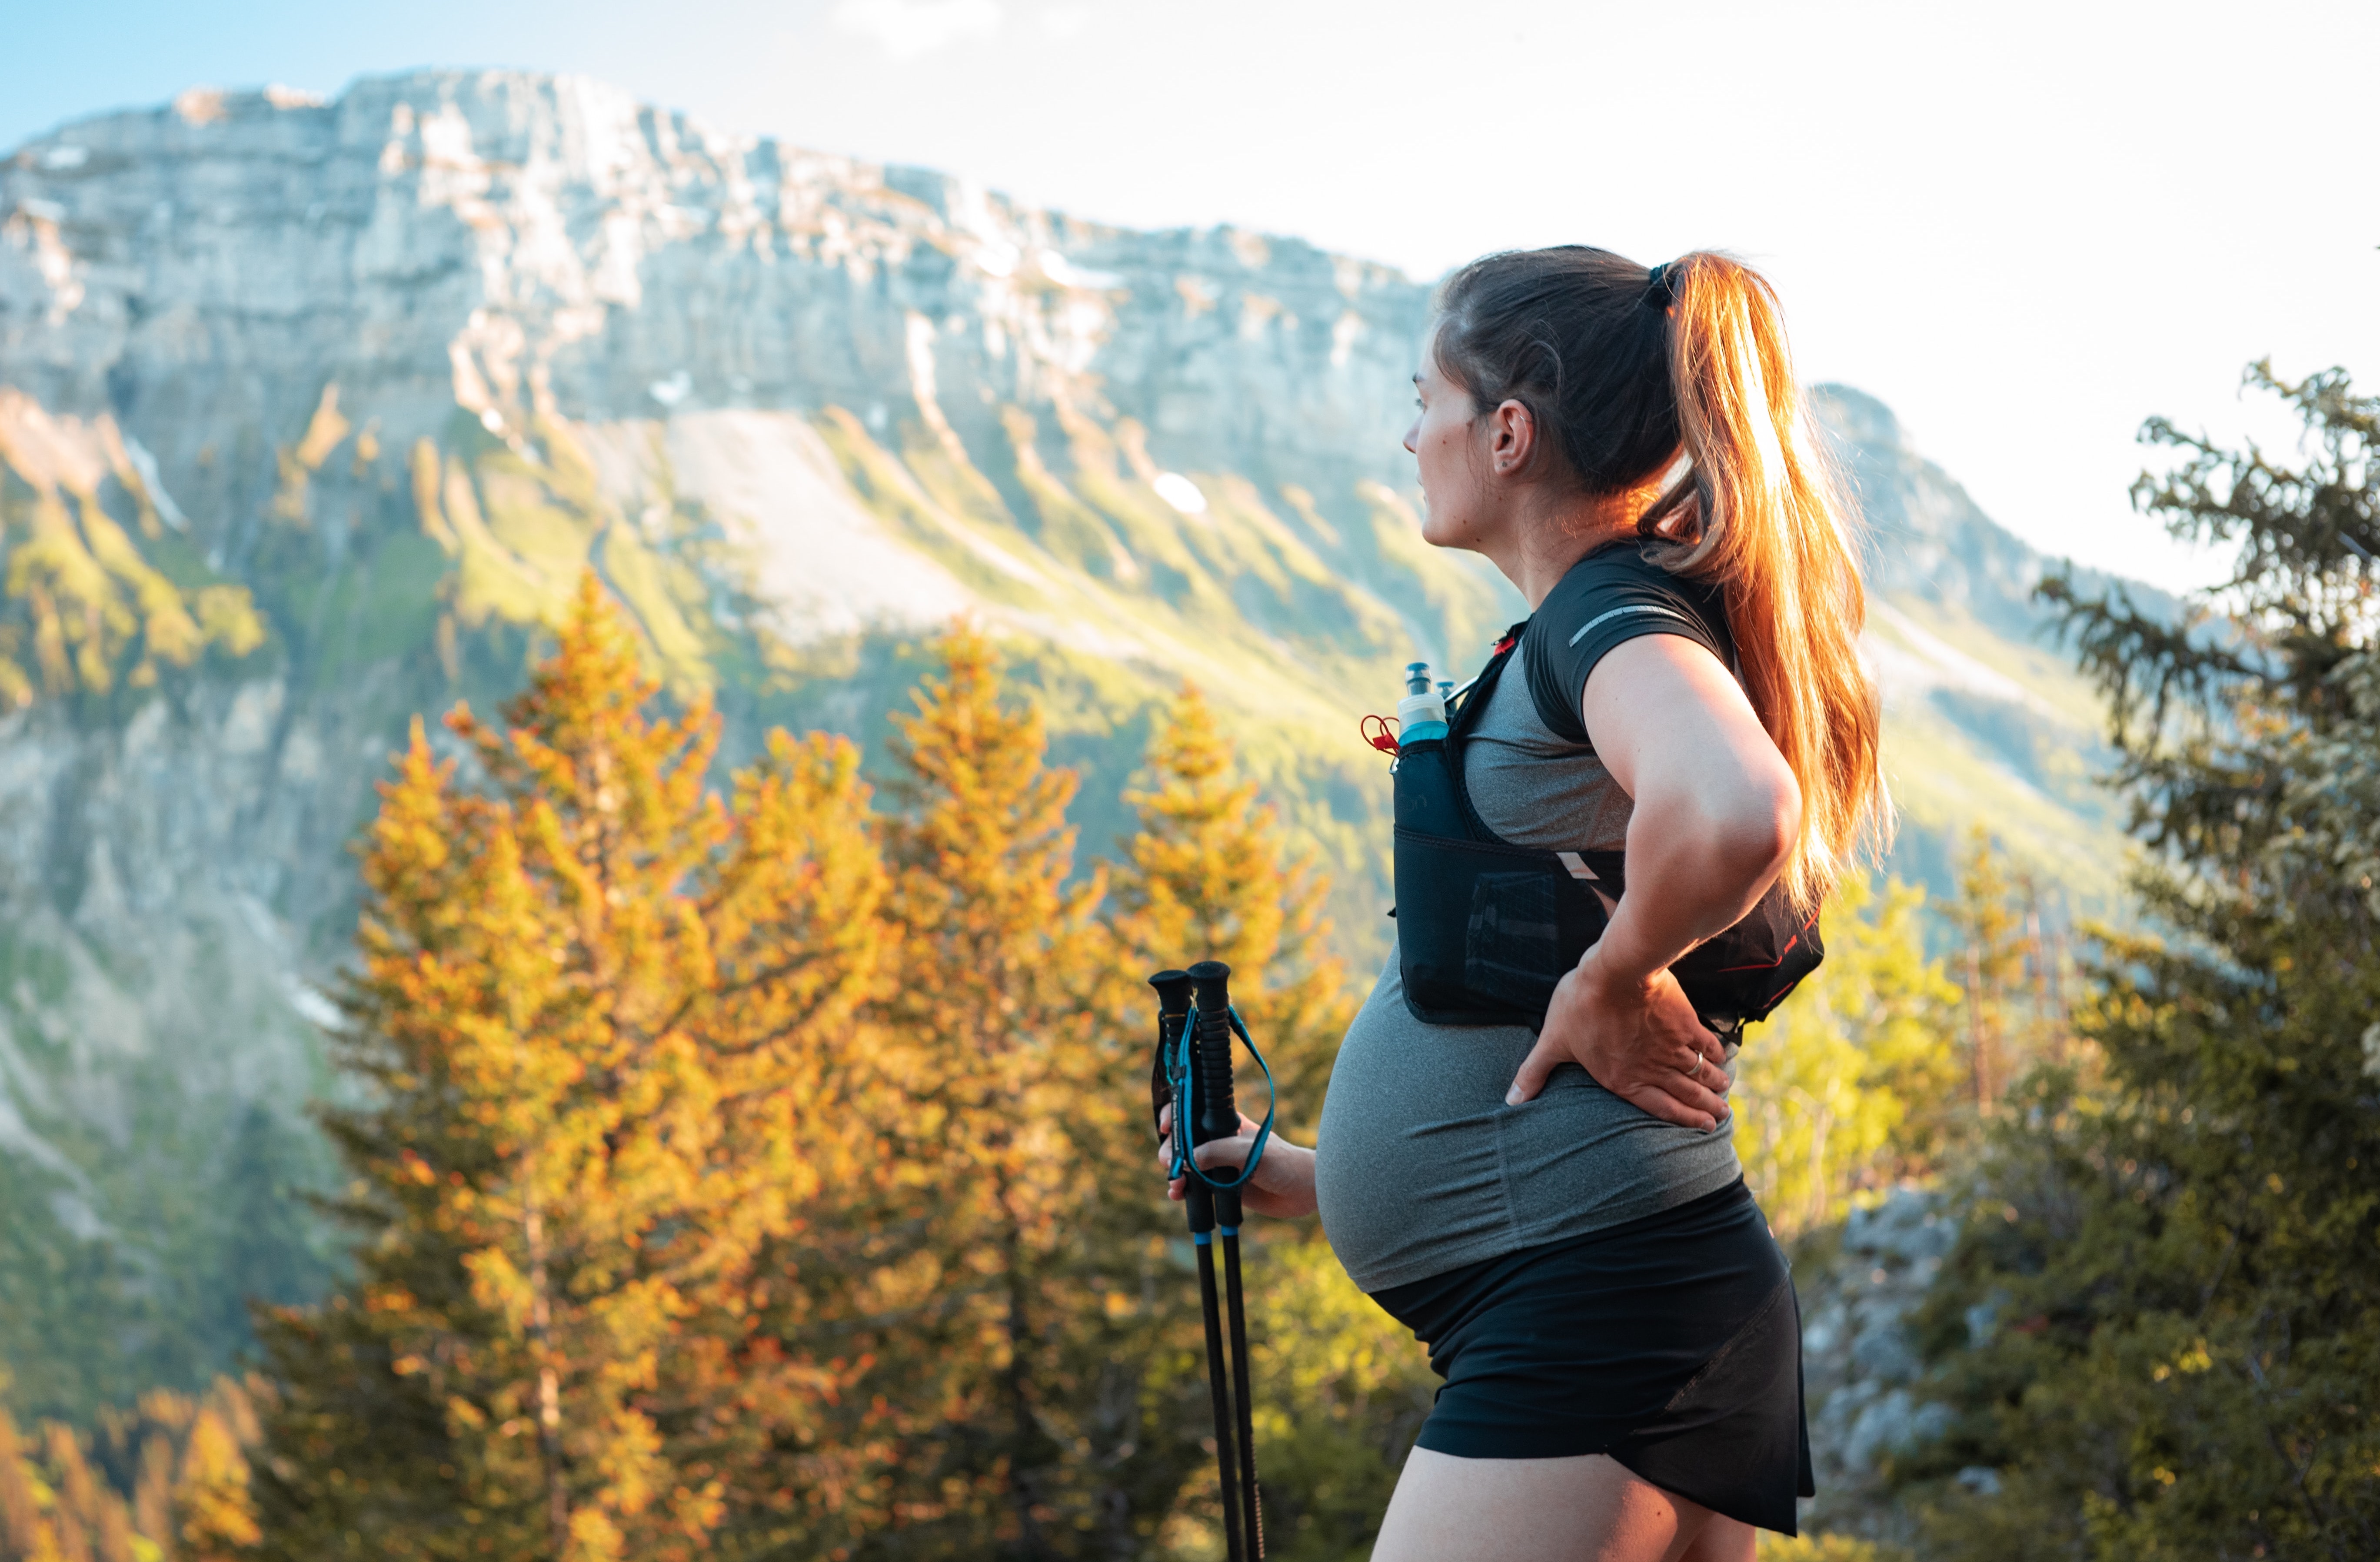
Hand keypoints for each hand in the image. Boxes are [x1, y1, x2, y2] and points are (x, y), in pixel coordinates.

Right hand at [1155, 1105, 1318, 1219]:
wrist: (1304, 1191)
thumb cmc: (1283, 1162)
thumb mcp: (1250, 1153)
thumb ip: (1219, 1152)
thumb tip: (1188, 1160)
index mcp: (1226, 1124)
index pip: (1193, 1113)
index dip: (1175, 1116)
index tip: (1166, 1127)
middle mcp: (1219, 1142)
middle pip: (1184, 1141)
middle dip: (1170, 1150)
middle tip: (1170, 1164)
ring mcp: (1219, 1164)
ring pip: (1186, 1165)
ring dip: (1174, 1173)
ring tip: (1175, 1185)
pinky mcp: (1221, 1186)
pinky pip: (1195, 1186)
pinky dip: (1183, 1190)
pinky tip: (1178, 1196)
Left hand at [1505, 942, 1732, 1130]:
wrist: (1617, 972)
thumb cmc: (1581, 1005)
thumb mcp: (1552, 1041)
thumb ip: (1534, 1073)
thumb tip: (1510, 1101)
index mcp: (1623, 1079)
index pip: (1659, 1106)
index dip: (1683, 1119)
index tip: (1703, 1127)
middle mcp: (1653, 1068)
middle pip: (1686, 1093)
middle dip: (1706, 1107)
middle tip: (1722, 1117)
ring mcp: (1672, 1046)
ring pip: (1700, 1072)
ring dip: (1714, 1084)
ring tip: (1725, 1092)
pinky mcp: (1685, 1022)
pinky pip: (1706, 1043)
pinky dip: (1717, 1053)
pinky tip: (1723, 1058)